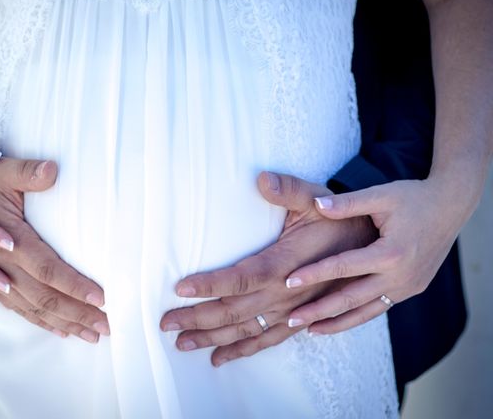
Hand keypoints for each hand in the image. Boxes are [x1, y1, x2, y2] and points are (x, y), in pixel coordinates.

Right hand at [0, 157, 109, 342]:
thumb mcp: (1, 170)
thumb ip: (27, 172)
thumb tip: (53, 169)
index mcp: (9, 241)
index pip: (48, 270)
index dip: (75, 286)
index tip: (102, 299)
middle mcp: (1, 266)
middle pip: (44, 298)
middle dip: (77, 314)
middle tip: (107, 327)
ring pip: (33, 308)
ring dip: (63, 323)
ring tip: (91, 336)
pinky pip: (16, 309)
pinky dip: (39, 321)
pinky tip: (59, 330)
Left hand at [160, 172, 377, 365]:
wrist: (373, 248)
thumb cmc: (338, 221)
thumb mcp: (316, 199)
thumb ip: (289, 191)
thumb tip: (262, 179)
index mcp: (285, 264)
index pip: (240, 278)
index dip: (209, 285)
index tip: (179, 289)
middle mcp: (286, 294)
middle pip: (234, 310)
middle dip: (197, 318)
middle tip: (165, 323)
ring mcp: (292, 311)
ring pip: (246, 330)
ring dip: (212, 338)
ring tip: (181, 343)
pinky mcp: (299, 320)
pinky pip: (268, 341)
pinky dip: (242, 351)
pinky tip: (220, 358)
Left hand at [284, 179, 463, 334]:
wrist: (451, 206)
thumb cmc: (412, 197)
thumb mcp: (380, 195)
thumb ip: (347, 203)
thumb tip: (316, 204)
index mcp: (391, 253)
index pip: (343, 268)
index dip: (314, 274)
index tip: (287, 280)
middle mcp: (400, 276)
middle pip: (352, 299)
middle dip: (319, 311)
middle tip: (290, 319)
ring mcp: (407, 287)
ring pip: (366, 312)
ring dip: (337, 323)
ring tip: (309, 330)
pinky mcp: (411, 289)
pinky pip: (378, 308)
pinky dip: (356, 316)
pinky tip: (336, 321)